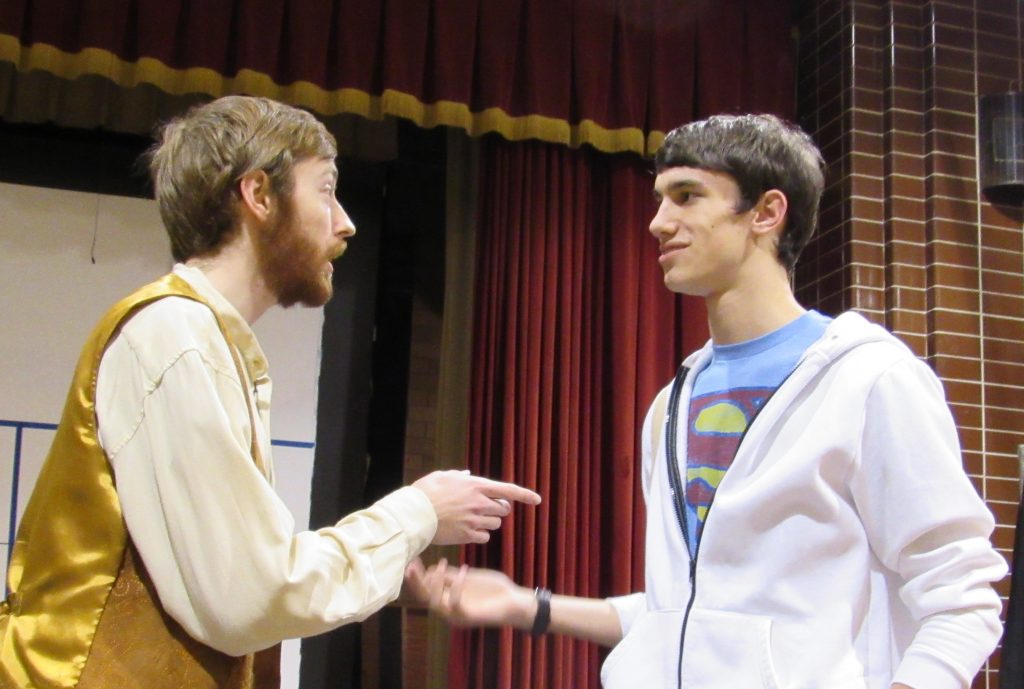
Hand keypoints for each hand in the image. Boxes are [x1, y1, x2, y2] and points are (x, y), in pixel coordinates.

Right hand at [404, 558, 534, 628]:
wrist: (514, 600)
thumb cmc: (492, 589)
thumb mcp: (469, 577)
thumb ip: (451, 575)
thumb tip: (431, 568)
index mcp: (448, 599)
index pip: (425, 589)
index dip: (416, 576)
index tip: (412, 559)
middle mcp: (449, 609)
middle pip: (424, 598)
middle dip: (416, 582)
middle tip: (411, 565)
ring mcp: (457, 615)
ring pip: (435, 603)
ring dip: (434, 583)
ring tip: (441, 564)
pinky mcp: (468, 617)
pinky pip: (455, 604)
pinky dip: (456, 587)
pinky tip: (463, 571)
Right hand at [412, 470, 540, 544]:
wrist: (414, 514)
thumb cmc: (426, 492)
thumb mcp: (443, 476)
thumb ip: (460, 476)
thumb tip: (469, 475)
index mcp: (477, 486)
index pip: (509, 490)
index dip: (525, 495)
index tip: (537, 500)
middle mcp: (480, 503)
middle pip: (504, 509)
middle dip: (498, 509)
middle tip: (484, 508)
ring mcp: (475, 520)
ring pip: (496, 524)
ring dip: (488, 522)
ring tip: (469, 519)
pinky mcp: (468, 535)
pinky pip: (484, 537)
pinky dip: (479, 534)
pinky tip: (466, 530)